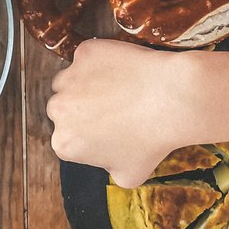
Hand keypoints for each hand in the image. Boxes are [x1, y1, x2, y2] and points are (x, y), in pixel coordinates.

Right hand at [47, 39, 194, 186]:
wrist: (170, 100)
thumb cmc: (151, 141)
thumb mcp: (128, 175)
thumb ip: (107, 168)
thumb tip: (107, 160)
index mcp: (64, 143)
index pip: (68, 137)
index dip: (87, 135)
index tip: (107, 130)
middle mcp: (58, 109)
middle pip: (64, 106)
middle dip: (81, 107)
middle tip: (113, 108)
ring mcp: (70, 77)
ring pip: (71, 79)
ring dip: (86, 83)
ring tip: (119, 89)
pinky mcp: (85, 52)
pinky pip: (90, 57)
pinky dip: (102, 61)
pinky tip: (125, 71)